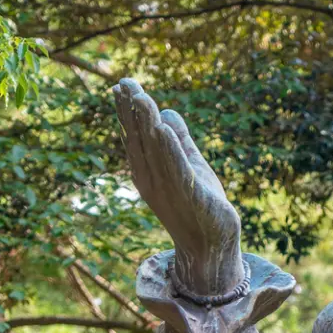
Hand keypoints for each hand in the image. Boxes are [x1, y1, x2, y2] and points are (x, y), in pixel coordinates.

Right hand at [114, 78, 244, 295]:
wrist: (211, 249)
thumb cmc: (199, 207)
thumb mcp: (189, 167)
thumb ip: (180, 142)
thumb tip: (168, 112)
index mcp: (149, 171)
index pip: (136, 135)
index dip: (128, 111)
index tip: (121, 85)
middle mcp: (153, 179)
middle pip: (141, 139)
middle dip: (133, 111)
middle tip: (124, 83)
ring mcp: (169, 189)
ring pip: (156, 150)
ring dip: (148, 123)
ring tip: (141, 97)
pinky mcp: (191, 196)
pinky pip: (178, 169)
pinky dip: (170, 149)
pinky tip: (163, 130)